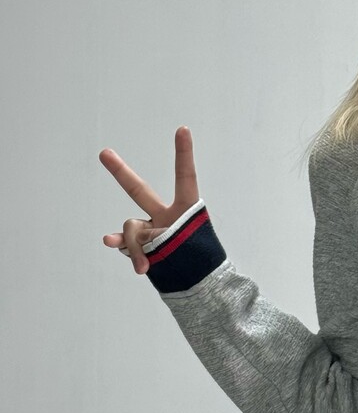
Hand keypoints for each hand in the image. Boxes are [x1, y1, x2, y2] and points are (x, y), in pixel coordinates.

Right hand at [99, 126, 200, 274]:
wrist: (198, 284)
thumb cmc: (196, 261)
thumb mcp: (178, 247)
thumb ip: (148, 240)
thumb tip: (118, 240)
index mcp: (187, 208)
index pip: (185, 176)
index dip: (183, 153)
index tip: (183, 128)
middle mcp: (166, 214)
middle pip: (138, 191)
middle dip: (120, 172)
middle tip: (104, 153)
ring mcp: (151, 229)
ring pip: (132, 229)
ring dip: (138, 247)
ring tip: (146, 265)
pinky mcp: (141, 246)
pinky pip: (126, 243)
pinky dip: (124, 248)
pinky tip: (110, 243)